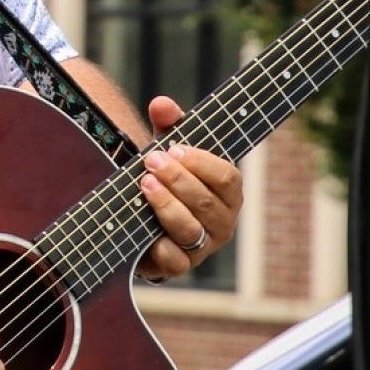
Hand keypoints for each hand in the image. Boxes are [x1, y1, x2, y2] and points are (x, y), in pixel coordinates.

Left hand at [134, 96, 242, 283]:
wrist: (142, 220)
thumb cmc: (166, 179)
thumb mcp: (167, 150)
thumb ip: (168, 126)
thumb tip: (162, 104)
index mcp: (227, 193)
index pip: (227, 178)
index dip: (199, 162)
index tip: (172, 147)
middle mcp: (222, 222)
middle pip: (206, 202)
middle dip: (177, 179)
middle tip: (150, 160)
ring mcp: (202, 246)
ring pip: (190, 228)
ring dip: (166, 204)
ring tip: (144, 183)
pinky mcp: (180, 265)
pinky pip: (175, 260)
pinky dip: (159, 244)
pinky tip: (144, 227)